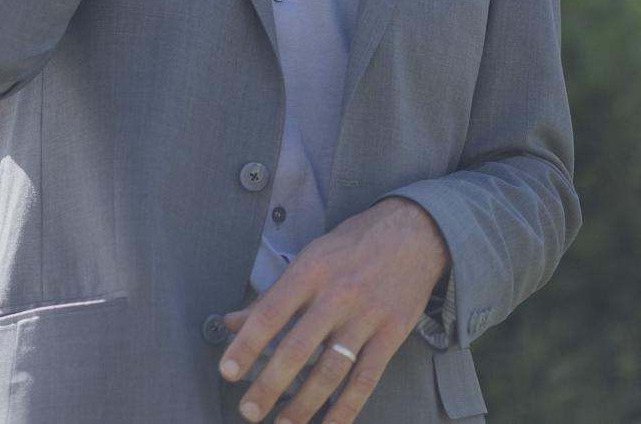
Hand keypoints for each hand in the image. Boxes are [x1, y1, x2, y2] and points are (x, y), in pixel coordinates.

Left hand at [219, 199, 451, 423]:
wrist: (413, 236)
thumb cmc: (351, 247)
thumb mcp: (308, 257)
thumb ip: (273, 294)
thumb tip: (234, 322)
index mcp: (309, 272)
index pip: (270, 314)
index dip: (246, 345)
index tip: (227, 370)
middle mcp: (336, 296)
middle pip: (297, 349)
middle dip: (270, 384)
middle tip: (249, 410)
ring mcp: (366, 319)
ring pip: (330, 371)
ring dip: (304, 404)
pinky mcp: (391, 337)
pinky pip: (365, 380)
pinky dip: (346, 408)